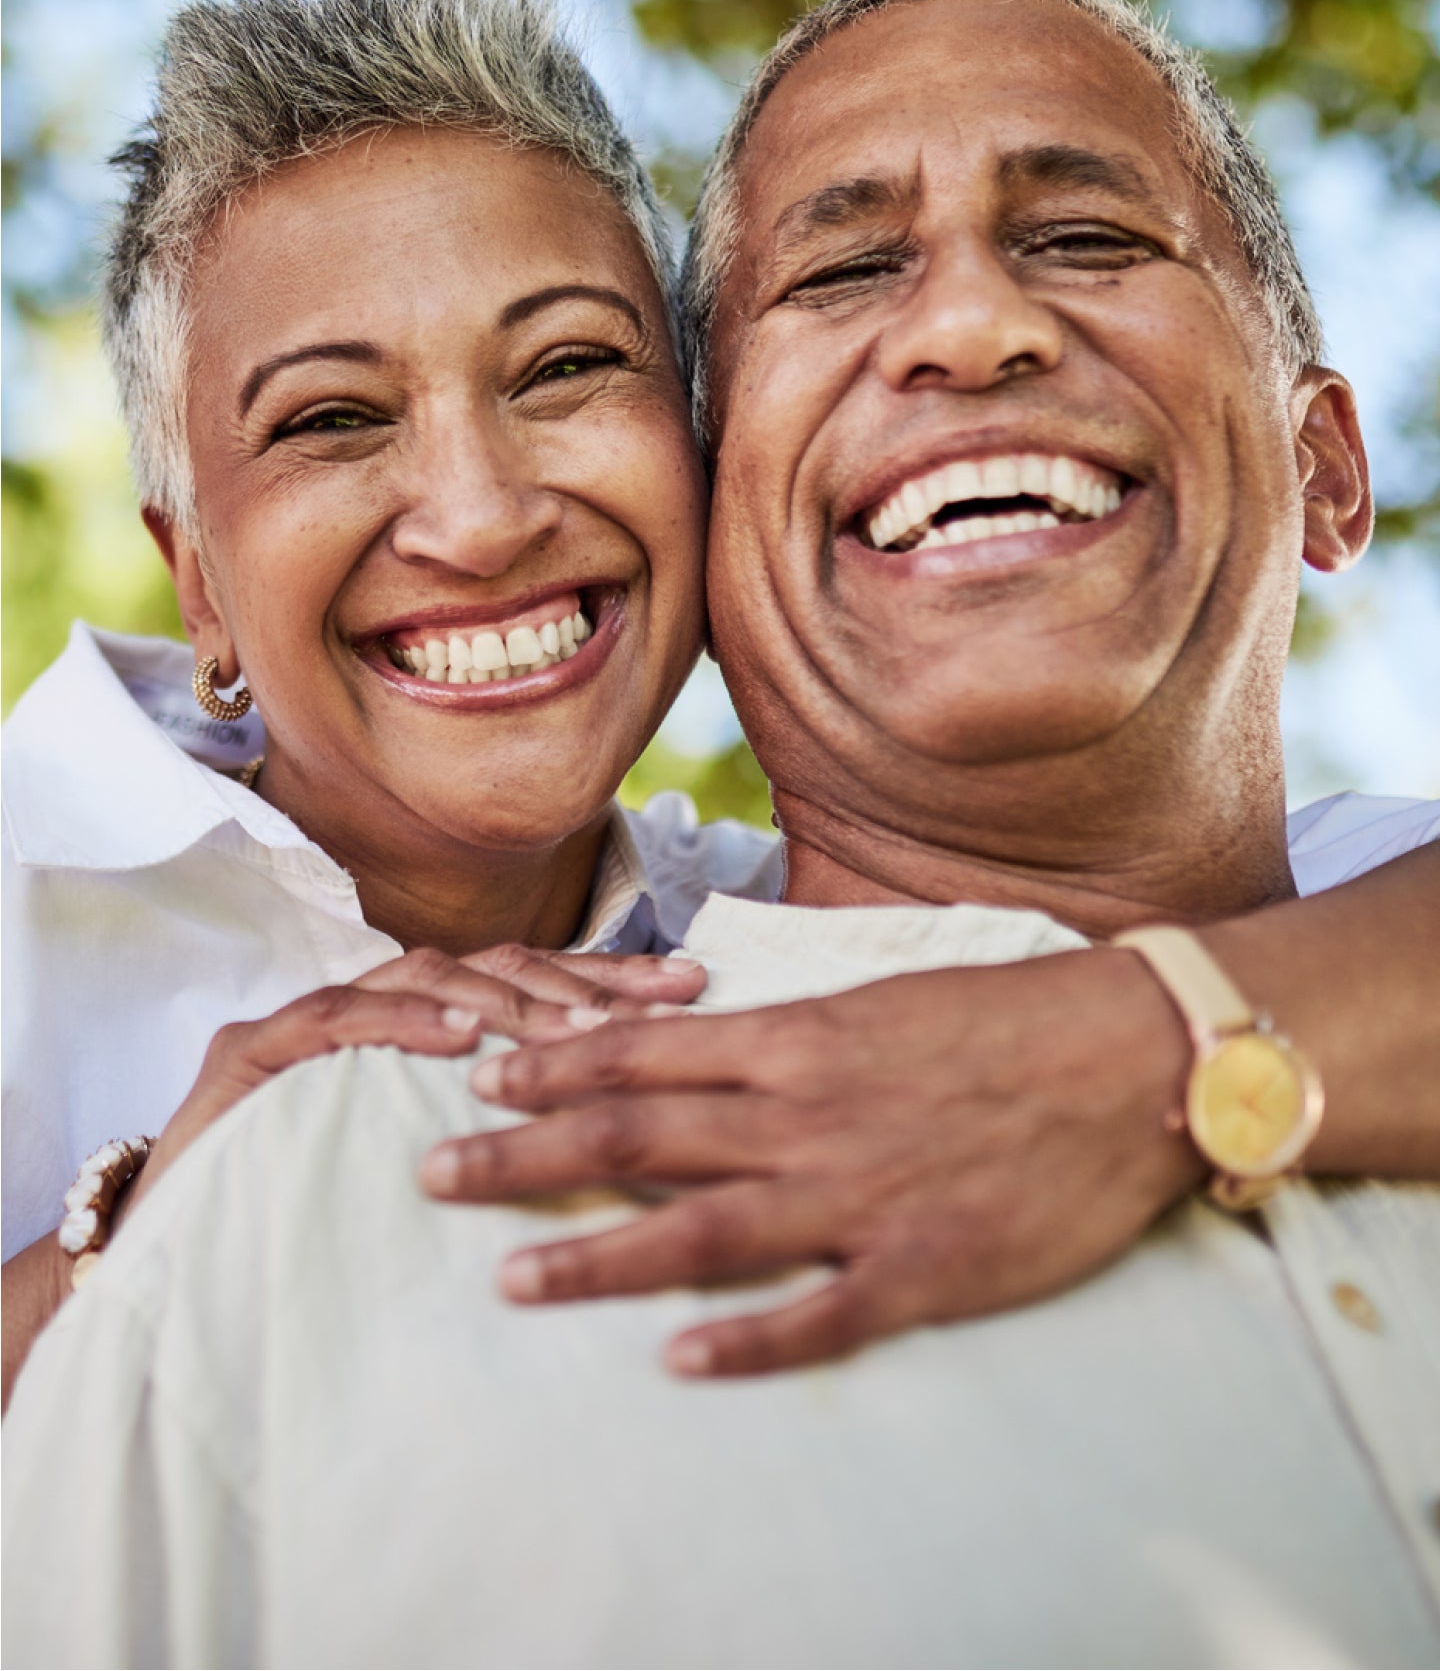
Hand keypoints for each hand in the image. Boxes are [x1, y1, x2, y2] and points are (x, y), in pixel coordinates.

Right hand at [120, 944, 704, 1223]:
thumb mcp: (429, 1175)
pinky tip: (462, 1039)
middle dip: (584, 979)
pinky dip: (403, 1022)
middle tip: (669, 1000)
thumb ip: (507, 1139)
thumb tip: (628, 1146)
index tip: (698, 988)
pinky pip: (337, 1020)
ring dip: (507, 998)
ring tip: (580, 1029)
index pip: (531, 982)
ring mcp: (312, 1022)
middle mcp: (374, 1009)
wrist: (168, 1268)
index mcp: (422, 1032)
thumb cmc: (310, 1223)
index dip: (613, 980)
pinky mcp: (252, 1053)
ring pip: (422, 976)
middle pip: (493, 966)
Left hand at [421, 947, 1201, 1375]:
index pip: (644, 1056)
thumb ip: (786, 1029)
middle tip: (436, 1172)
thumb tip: (699, 1035)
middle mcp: (805, 1115)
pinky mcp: (922, 1266)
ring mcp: (858, 1195)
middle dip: (526, 1157)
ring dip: (596, 1258)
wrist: (1133, 1051)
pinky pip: (818, 1314)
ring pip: (699, 1229)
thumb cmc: (1007, 1015)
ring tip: (508, 1279)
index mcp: (799, 1041)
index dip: (552, 1066)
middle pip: (637, 1137)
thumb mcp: (882, 996)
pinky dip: (746, 1339)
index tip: (479, 1076)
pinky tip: (676, 1359)